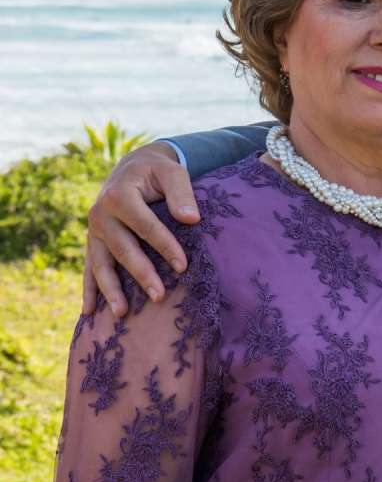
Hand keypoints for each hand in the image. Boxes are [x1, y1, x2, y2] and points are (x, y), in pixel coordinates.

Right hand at [83, 141, 198, 317]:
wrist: (133, 168)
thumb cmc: (158, 172)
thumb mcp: (172, 172)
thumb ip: (181, 193)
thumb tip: (191, 219)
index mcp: (120, 195)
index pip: (145, 226)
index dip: (165, 246)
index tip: (183, 266)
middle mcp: (101, 214)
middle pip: (123, 248)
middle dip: (141, 273)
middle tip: (159, 297)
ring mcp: (94, 230)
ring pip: (101, 263)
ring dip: (110, 290)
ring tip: (122, 314)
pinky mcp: (94, 242)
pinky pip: (90, 267)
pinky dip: (89, 289)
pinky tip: (90, 312)